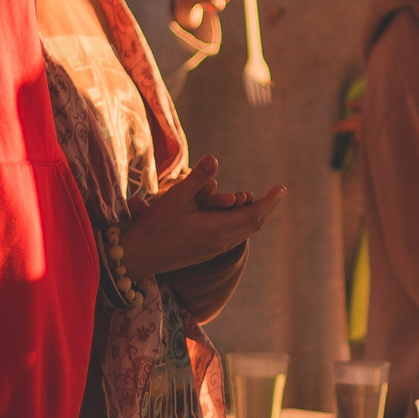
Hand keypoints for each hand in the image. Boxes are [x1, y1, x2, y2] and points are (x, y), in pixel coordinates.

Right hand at [118, 155, 285, 277]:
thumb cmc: (155, 227)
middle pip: (253, 224)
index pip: (255, 214)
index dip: (270, 201)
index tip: (281, 188)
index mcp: (217, 229)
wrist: (137, 259)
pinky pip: (231, 237)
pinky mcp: (204, 253)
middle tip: (275, 193)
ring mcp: (212, 250)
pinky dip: (239, 224)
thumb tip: (214, 158)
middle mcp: (220, 242)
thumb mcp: (175, 198)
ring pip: (243, 232)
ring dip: (252, 216)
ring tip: (257, 201)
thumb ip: (197, 179)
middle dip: (265, 207)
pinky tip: (234, 217)